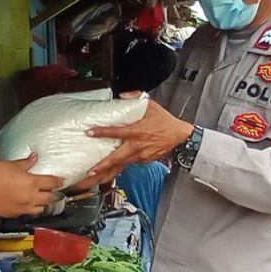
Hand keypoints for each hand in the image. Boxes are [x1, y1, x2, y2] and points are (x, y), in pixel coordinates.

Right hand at [0, 155, 63, 217]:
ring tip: (41, 199)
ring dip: (42, 204)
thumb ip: (25, 163)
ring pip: (40, 209)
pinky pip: (26, 212)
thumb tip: (34, 158)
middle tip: (53, 190)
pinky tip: (25, 203)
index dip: (58, 181)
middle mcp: (30, 197)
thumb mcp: (10, 164)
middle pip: (49, 198)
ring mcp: (22, 208)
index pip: (51, 183)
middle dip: (52, 194)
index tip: (62, 181)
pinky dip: (29, 208)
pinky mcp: (13, 214)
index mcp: (31, 183)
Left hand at [74, 97, 192, 188]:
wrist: (180, 136)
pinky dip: (121, 164)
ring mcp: (141, 155)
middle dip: (102, 166)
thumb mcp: (151, 105)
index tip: (90, 133)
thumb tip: (122, 96)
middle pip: (116, 157)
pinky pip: (130, 162)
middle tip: (90, 171)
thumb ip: (135, 97)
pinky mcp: (144, 160)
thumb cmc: (166, 122)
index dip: (101, 132)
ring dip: (109, 169)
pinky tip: (113, 167)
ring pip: (122, 163)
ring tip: (96, 175)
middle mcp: (137, 145)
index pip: (115, 132)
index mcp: (137, 131)